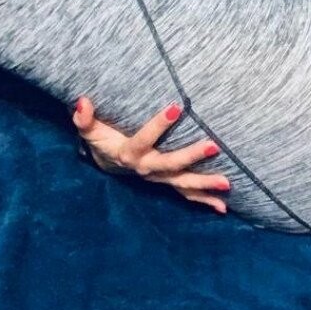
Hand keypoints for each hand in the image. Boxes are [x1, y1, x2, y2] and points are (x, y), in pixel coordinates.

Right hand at [73, 97, 230, 215]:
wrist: (107, 163)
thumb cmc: (102, 140)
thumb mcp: (91, 130)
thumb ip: (84, 119)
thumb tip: (82, 102)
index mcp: (129, 154)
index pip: (143, 139)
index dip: (158, 125)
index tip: (176, 107)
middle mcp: (146, 168)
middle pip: (170, 164)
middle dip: (192, 156)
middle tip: (214, 145)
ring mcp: (158, 178)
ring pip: (183, 183)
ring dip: (205, 184)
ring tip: (228, 184)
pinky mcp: (167, 182)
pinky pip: (186, 194)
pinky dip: (204, 201)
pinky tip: (223, 207)